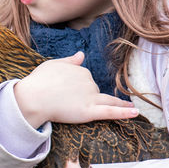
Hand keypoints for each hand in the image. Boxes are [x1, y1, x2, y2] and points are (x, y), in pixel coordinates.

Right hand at [13, 52, 136, 128]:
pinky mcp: (89, 111)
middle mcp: (88, 81)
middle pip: (95, 91)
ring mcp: (90, 97)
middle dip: (89, 98)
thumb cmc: (39, 82)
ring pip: (108, 100)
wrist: (33, 98)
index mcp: (80, 70)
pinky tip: (135, 113)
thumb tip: (81, 54)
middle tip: (72, 106)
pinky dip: (124, 113)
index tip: (70, 93)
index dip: (79, 88)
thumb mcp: (53, 65)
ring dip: (120, 104)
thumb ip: (69, 61)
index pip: (86, 79)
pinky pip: (111, 112)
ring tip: (132, 109)